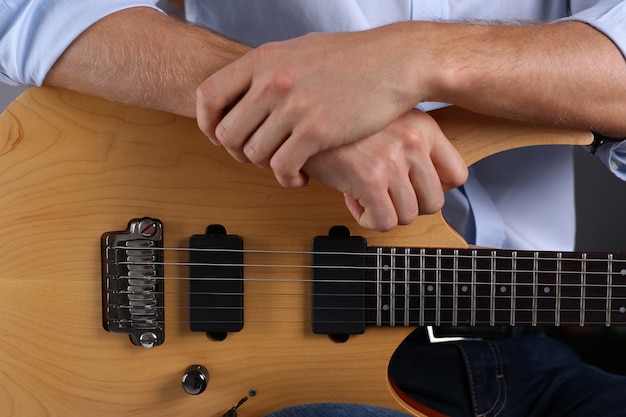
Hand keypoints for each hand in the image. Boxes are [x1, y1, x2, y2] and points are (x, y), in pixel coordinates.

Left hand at [196, 25, 432, 187]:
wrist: (396, 62)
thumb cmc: (353, 57)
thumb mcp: (301, 50)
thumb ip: (271, 69)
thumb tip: (249, 87)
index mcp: (264, 59)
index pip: (209, 95)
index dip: (208, 123)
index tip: (219, 137)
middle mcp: (272, 81)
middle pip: (227, 132)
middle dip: (239, 153)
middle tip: (259, 157)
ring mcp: (293, 106)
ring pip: (253, 153)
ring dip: (265, 167)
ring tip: (286, 166)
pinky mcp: (317, 130)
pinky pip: (281, 166)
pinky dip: (287, 178)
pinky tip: (301, 177)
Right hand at [303, 109, 467, 231]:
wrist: (302, 113)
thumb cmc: (339, 120)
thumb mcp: (385, 120)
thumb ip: (409, 144)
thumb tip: (422, 184)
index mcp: (423, 128)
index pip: (458, 176)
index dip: (435, 190)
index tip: (413, 189)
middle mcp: (413, 143)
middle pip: (434, 203)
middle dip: (406, 206)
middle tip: (383, 194)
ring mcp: (393, 161)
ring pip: (408, 216)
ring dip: (383, 212)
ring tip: (363, 193)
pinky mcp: (369, 179)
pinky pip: (384, 221)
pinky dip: (367, 219)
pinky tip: (352, 199)